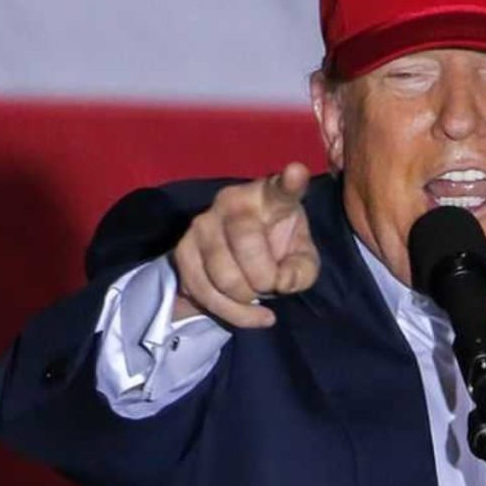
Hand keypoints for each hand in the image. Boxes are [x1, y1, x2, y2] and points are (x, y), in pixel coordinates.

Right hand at [171, 162, 319, 326]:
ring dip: (245, 299)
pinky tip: (247, 311)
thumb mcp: (302, 261)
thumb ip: (302, 271)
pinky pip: (203, 291)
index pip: (281, 188)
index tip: (296, 173)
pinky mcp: (183, 249)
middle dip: (264, 279)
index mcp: (270, 196)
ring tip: (257, 296)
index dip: (290, 182)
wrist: (239, 260)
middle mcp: (232, 201)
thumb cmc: (279, 250)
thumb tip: (282, 282)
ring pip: (222, 275)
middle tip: (272, 284)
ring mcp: (203, 223)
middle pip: (246, 245)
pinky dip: (229, 312)